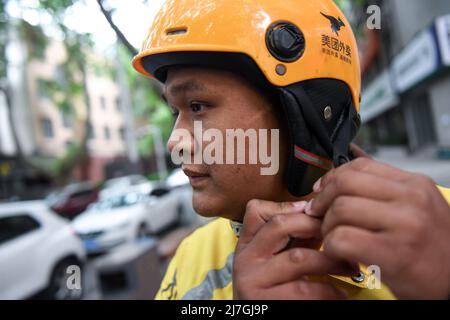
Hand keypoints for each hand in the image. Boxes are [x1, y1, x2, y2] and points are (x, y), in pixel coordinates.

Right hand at [233, 199, 355, 299]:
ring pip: (299, 258)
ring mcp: (253, 281)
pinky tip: (340, 294)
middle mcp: (245, 260)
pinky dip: (329, 290)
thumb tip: (324, 214)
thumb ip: (295, 237)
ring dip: (332, 261)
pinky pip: (305, 290)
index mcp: (247, 245)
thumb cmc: (275, 292)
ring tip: (350, 268)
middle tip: (341, 235)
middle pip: (280, 225)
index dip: (291, 206)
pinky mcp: (266, 302)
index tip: (320, 213)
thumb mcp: (278, 259)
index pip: (258, 210)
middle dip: (316, 226)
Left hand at [307, 157, 449, 298]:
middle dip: (322, 200)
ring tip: (335, 238)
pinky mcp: (394, 254)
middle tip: (318, 215)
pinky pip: (342, 239)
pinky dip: (332, 247)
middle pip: (345, 184)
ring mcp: (405, 226)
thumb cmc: (431, 246)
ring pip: (340, 210)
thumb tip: (338, 170)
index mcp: (415, 184)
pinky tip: (343, 255)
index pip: (360, 165)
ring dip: (327, 227)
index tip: (321, 190)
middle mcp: (412, 200)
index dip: (331, 177)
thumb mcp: (415, 206)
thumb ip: (380, 188)